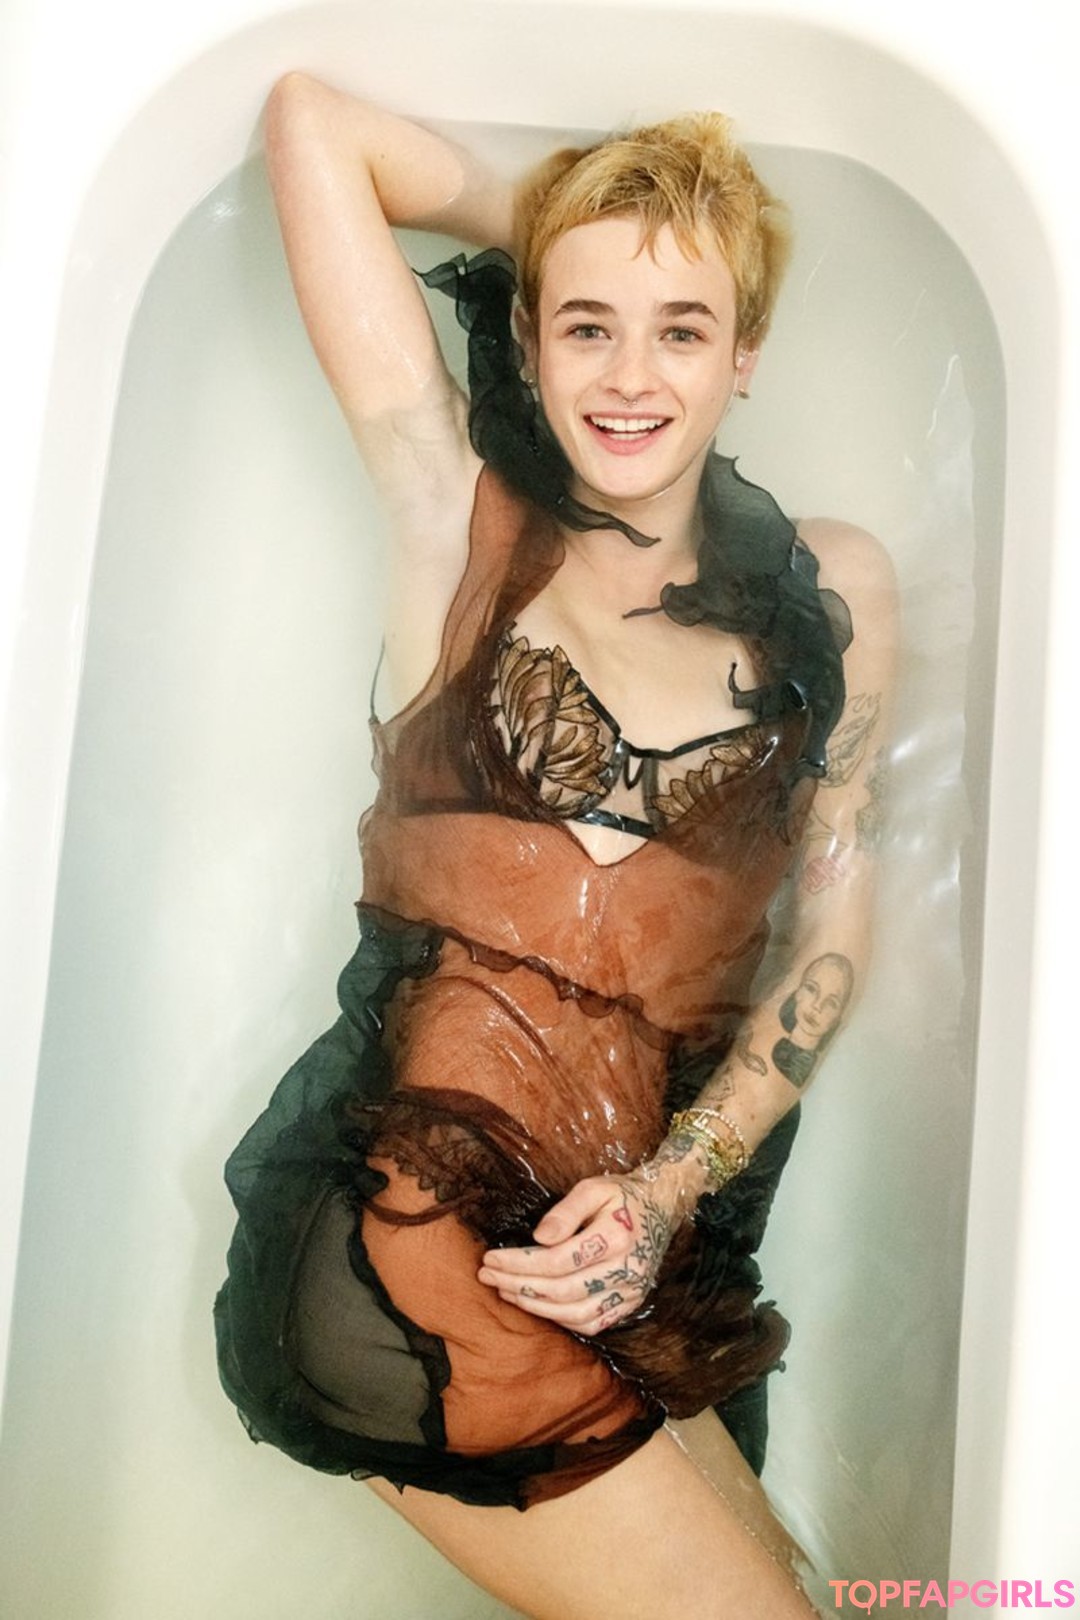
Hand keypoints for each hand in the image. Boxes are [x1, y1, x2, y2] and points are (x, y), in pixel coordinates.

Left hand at [476, 1170, 686, 1334]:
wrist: (662, 1209)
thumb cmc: (622, 1195)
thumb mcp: (593, 1188)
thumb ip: (565, 1211)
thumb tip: (538, 1238)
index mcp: (617, 1236)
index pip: (558, 1260)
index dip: (520, 1263)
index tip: (491, 1258)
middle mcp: (626, 1270)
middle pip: (561, 1290)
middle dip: (518, 1285)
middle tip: (487, 1277)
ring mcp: (630, 1292)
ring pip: (575, 1313)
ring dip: (534, 1306)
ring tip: (505, 1291)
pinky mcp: (628, 1304)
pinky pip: (591, 1324)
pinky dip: (560, 1320)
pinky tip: (537, 1305)